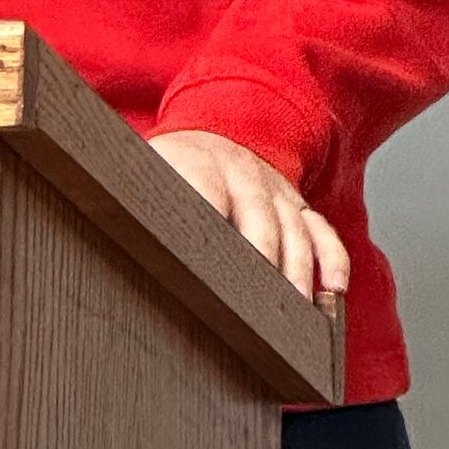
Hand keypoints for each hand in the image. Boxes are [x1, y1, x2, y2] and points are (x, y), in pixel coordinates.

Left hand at [147, 129, 349, 301]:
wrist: (209, 134)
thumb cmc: (169, 171)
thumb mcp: (145, 176)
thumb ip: (138, 206)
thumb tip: (115, 247)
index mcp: (197, 163)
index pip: (207, 196)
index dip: (211, 234)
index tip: (209, 275)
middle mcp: (241, 171)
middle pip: (258, 219)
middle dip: (261, 263)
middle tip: (257, 308)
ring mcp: (273, 187)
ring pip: (295, 229)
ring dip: (297, 273)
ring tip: (294, 314)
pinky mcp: (295, 203)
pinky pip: (322, 230)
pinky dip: (332, 259)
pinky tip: (333, 290)